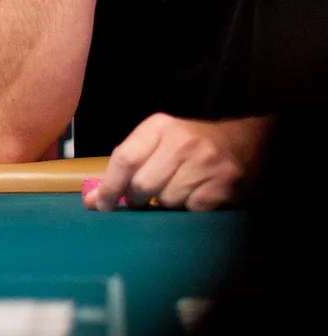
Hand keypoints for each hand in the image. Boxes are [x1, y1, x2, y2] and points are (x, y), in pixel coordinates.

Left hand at [86, 114, 263, 211]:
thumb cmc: (188, 146)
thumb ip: (124, 168)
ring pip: (168, 199)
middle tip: (141, 201)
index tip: (102, 204)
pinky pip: (193, 208)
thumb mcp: (155, 144)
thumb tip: (93, 201)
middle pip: (143, 184)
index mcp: (159, 127)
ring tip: (174, 192)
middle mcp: (182, 142)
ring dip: (165, 204)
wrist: (242, 141)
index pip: (124, 159)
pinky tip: (194, 196)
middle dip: (136, 199)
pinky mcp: (225, 182)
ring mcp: (206, 162)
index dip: (110, 186)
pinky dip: (189, 208)